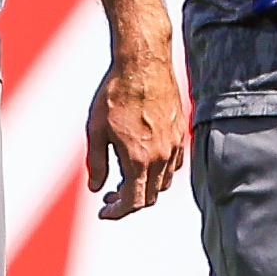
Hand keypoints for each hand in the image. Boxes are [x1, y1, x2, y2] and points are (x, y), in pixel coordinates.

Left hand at [86, 54, 187, 219]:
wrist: (143, 63)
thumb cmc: (116, 93)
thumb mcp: (96, 130)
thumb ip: (97, 163)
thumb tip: (96, 188)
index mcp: (138, 159)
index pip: (133, 202)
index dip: (117, 212)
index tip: (104, 211)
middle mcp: (161, 156)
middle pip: (150, 196)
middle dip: (129, 202)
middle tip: (110, 196)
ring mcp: (173, 144)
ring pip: (164, 182)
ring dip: (146, 187)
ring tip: (126, 179)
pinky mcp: (179, 131)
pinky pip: (175, 163)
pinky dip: (161, 172)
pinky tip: (145, 161)